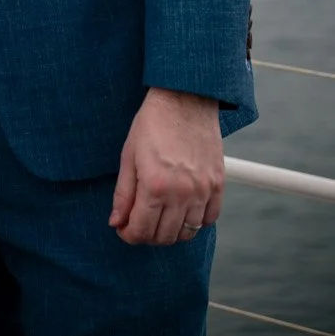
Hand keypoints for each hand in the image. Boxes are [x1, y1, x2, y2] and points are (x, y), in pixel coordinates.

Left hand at [110, 88, 223, 245]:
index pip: (141, 230)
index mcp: (155, 186)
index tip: (124, 229)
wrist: (184, 99)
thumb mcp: (129, 155)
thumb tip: (116, 222)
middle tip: (139, 222)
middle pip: (164, 236)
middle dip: (147, 235)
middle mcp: (182, 193)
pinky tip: (182, 210)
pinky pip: (210, 219)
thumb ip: (123, 194)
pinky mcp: (218, 185)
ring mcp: (203, 190)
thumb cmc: (152, 123)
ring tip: (159, 217)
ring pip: (187, 233)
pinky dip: (196, 221)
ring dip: (171, 232)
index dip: (128, 235)